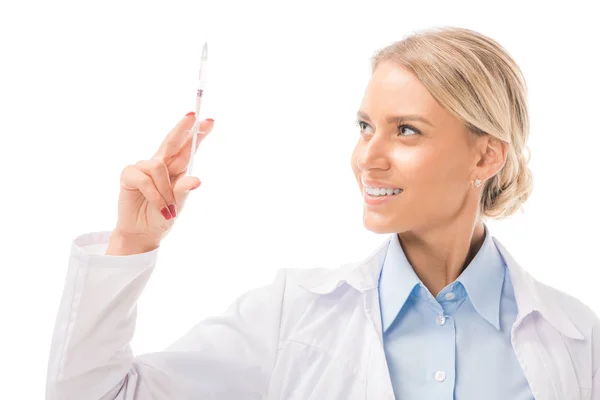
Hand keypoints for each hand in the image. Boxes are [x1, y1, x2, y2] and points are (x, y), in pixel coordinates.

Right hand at [109, 113, 214, 252]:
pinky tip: (159, 207)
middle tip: (193, 115)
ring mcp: (143, 168)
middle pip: (172, 142)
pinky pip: (145, 178)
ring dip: (165, 190)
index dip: (197, 134)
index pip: (187, 148)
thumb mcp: (179, 204)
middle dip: (182, 128)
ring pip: (158, 166)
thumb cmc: (162, 216)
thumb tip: (197, 180)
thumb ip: (185, 190)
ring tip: (168, 207)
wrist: (143, 233)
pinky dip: (154, 195)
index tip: (210, 121)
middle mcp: (160, 164)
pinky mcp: (129, 175)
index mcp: (176, 169)